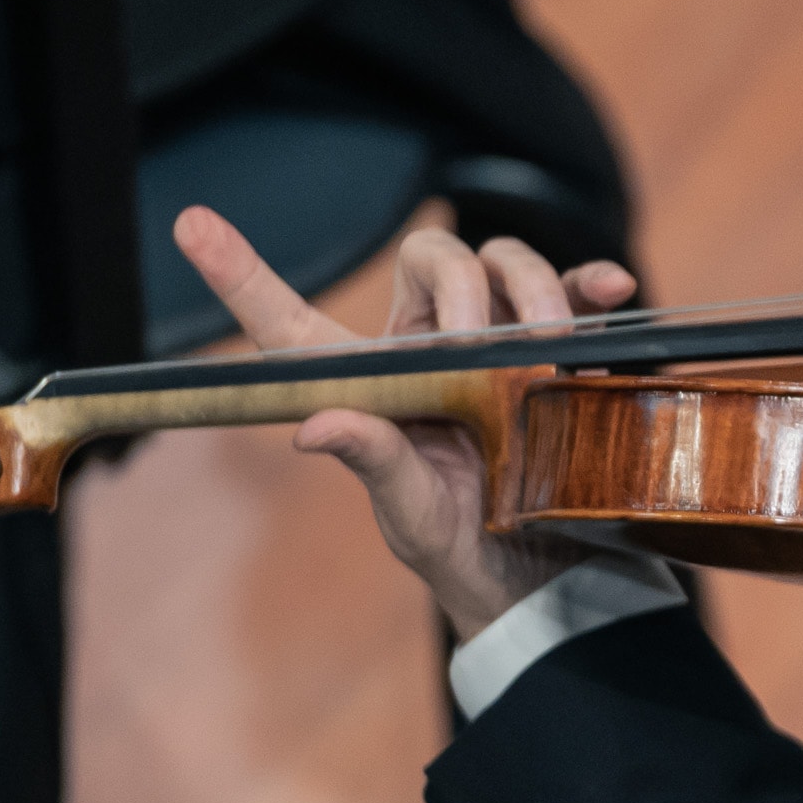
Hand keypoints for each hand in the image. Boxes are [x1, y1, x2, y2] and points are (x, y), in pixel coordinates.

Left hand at [172, 205, 639, 637]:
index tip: (191, 226)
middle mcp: (429, 349)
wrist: (547, 575)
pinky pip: (573, 293)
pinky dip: (591, 283)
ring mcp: (497, 344)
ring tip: (551, 345)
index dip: (243, 275)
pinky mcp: (556, 351)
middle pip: (433, 257)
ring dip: (532, 286)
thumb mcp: (411, 517)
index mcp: (374, 385)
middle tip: (480, 344)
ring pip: (503, 262)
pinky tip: (611, 292)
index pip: (295, 324)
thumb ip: (373, 463)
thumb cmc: (464, 548)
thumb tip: (315, 426)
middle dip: (460, 282)